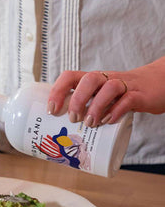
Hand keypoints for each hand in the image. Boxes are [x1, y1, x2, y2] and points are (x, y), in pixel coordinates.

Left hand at [47, 57, 164, 126]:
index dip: (58, 90)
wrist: (157, 84)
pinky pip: (128, 99)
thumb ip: (87, 107)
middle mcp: (107, 79)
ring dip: (96, 106)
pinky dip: (117, 110)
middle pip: (89, 79)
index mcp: (94, 80)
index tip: (51, 110)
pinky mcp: (140, 94)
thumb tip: (63, 130)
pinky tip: (109, 121)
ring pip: (109, 87)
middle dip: (77, 99)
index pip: (71, 76)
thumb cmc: (121, 96)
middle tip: (73, 119)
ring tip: (90, 123)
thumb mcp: (102, 97)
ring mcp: (125, 85)